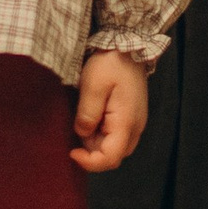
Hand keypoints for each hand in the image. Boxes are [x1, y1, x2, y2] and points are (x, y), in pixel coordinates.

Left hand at [71, 50, 147, 172]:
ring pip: (114, 146)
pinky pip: (116, 135)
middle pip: (113, 156)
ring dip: (96, 140)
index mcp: (126, 123)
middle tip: (79, 126)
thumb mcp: (93, 85)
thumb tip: (82, 134)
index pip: (110, 158)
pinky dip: (102, 131)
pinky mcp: (131, 117)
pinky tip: (94, 113)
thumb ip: (88, 113)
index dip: (90, 162)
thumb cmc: (111, 64)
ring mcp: (135, 123)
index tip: (72, 151)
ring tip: (86, 113)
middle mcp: (135, 128)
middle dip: (92, 150)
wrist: (128, 46)